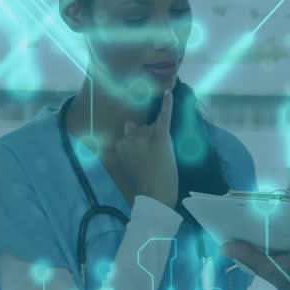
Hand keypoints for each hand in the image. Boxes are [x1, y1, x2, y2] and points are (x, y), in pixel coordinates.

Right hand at [113, 89, 177, 208]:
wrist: (155, 197)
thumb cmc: (143, 185)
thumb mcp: (129, 165)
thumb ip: (129, 145)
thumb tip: (129, 124)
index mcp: (119, 145)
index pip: (131, 134)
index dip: (140, 146)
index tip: (143, 157)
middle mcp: (129, 137)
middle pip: (141, 129)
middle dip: (148, 141)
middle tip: (153, 161)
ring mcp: (144, 137)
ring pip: (152, 128)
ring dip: (157, 139)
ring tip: (160, 158)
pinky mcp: (160, 137)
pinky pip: (163, 116)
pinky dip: (167, 104)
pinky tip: (169, 92)